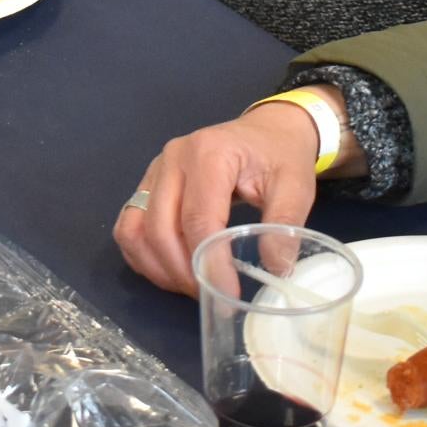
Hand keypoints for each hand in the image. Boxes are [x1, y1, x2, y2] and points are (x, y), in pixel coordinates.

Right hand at [113, 103, 323, 294]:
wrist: (267, 131)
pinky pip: (130, 226)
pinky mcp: (148, 183)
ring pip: (135, 230)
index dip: (208, 264)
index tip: (226, 296)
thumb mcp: (296, 186)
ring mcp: (155, 170)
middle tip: (210, 295)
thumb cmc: (280, 155)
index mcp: (209, 154)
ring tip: (191, 285)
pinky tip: (172, 270)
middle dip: (182, 272)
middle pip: (159, 228)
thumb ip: (285, 224)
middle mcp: (173, 159)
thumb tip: (274, 271)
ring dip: (158, 267)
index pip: (198, 220)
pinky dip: (143, 256)